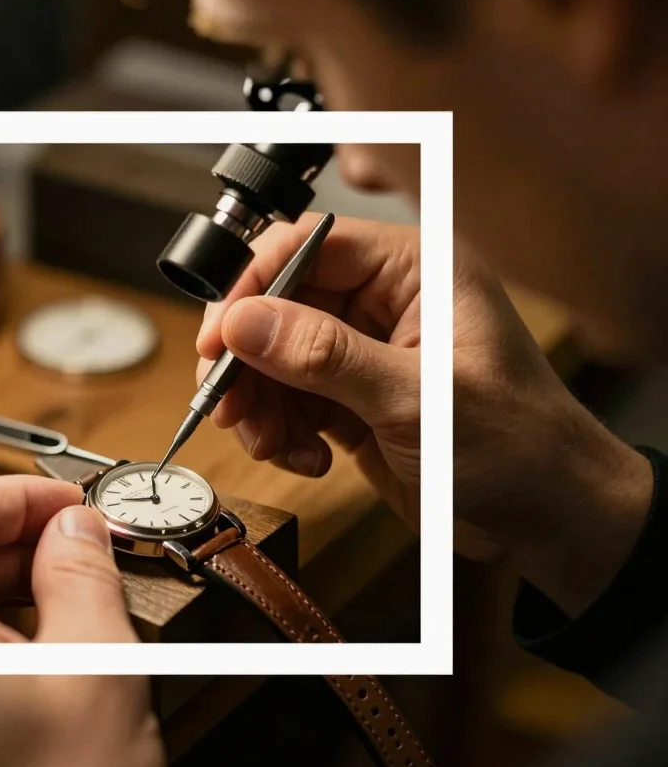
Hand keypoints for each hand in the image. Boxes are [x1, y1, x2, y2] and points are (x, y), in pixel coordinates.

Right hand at [198, 213, 652, 615]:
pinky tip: (306, 458)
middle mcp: (386, 301)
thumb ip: (326, 357)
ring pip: (274, 356)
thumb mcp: (418, 400)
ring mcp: (365, 352)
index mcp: (416, 271)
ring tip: (273, 444)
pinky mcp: (352, 397)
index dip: (252, 286)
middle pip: (279, 305)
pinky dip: (281, 431)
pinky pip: (289, 399)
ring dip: (260, 404)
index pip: (309, 246)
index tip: (220, 339)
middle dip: (249, 360)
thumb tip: (246, 322)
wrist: (547, 520)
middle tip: (231, 404)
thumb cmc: (520, 448)